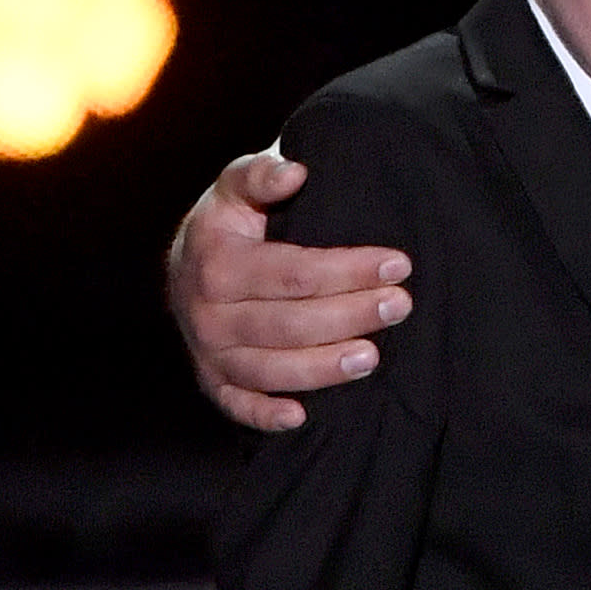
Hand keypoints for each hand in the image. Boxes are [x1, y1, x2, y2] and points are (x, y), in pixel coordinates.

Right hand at [168, 149, 412, 430]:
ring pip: (269, 369)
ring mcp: (207, 350)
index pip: (294, 272)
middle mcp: (206, 311)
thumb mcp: (237, 185)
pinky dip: (263, 415)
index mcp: (215, 260)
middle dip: (351, 315)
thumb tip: (295, 172)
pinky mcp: (212, 378)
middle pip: (288, 323)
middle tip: (401, 305)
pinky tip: (301, 417)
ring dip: (322, 368)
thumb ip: (261, 173)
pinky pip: (235, 404)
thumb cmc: (231, 220)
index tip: (398, 263)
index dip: (348, 270)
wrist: (189, 260)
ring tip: (373, 357)